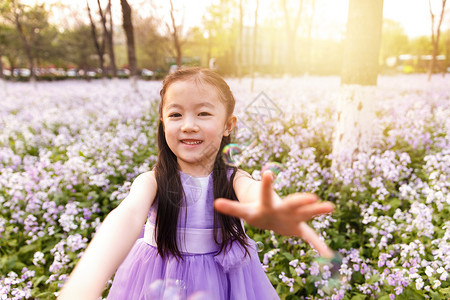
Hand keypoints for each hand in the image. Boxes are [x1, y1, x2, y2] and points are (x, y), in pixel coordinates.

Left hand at [214, 170, 334, 239]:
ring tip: (330, 207)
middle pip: (291, 203)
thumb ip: (231, 207)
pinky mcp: (299, 227)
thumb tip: (216, 203)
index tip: (268, 173)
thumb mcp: (245, 210)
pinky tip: (329, 256)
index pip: (266, 194)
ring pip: (306, 213)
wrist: (271, 215)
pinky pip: (310, 237)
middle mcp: (282, 208)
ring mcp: (293, 216)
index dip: (266, 185)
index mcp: (268, 205)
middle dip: (300, 200)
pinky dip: (319, 246)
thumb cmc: (258, 211)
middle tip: (312, 196)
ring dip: (316, 211)